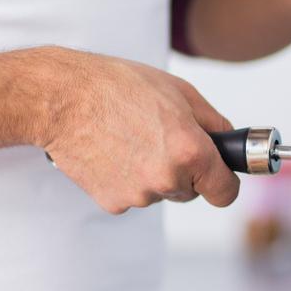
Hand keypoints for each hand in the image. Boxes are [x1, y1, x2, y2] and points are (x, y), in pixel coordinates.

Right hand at [18, 47, 239, 213]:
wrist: (62, 99)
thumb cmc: (118, 87)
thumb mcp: (179, 91)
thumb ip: (214, 122)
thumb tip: (227, 142)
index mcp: (191, 151)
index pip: (225, 192)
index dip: (224, 182)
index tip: (218, 176)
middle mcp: (168, 178)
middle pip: (191, 191)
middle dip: (184, 171)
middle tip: (158, 138)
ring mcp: (139, 195)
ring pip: (159, 192)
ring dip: (152, 173)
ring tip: (129, 138)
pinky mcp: (113, 203)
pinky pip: (132, 196)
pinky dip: (125, 179)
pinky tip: (112, 151)